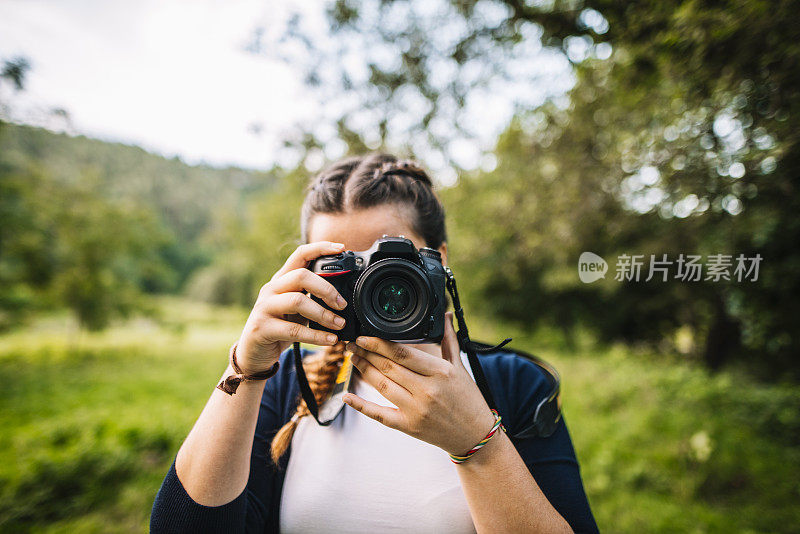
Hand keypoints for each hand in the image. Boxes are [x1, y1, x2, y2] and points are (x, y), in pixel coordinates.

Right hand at [235, 241, 348, 374]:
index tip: (341, 249)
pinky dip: (316, 335)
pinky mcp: (262, 328)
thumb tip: (344, 299)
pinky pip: (294, 330)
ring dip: (324, 314)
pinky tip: (330, 340)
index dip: (321, 248)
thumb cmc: (280, 327)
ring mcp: (264, 308)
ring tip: (339, 324)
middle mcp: (271, 289)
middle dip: (327, 289)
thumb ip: (313, 298)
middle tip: (342, 304)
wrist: (253, 353)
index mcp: (281, 280)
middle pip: (302, 276)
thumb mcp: (297, 309)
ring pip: (298, 301)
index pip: (300, 254)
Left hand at [343, 312, 496, 456]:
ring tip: (353, 358)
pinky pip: (379, 415)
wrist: (474, 435)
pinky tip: (347, 396)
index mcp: (440, 372)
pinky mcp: (409, 426)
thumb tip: (445, 314)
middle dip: (366, 353)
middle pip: (388, 368)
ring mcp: (416, 410)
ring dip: (363, 370)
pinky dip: (361, 406)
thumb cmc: (468, 399)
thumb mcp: (460, 367)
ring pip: (382, 386)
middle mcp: (427, 391)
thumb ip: (449, 339)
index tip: (363, 335)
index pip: (403, 354)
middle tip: (352, 343)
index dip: (379, 344)